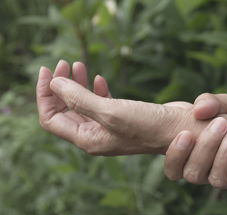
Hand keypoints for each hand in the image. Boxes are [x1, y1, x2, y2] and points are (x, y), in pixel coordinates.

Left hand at [37, 61, 207, 155]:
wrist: (182, 130)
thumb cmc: (149, 126)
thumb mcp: (111, 111)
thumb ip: (80, 98)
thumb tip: (54, 83)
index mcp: (88, 140)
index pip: (52, 118)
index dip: (45, 95)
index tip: (48, 70)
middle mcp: (95, 136)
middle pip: (64, 110)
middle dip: (59, 87)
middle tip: (63, 63)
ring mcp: (108, 128)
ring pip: (81, 105)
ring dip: (76, 84)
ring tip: (78, 64)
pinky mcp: (122, 118)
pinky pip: (99, 103)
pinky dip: (95, 89)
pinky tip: (99, 78)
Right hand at [164, 93, 226, 192]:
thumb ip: (209, 102)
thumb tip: (197, 110)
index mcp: (196, 155)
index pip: (174, 169)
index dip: (175, 157)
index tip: (185, 134)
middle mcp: (210, 171)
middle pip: (194, 175)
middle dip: (205, 149)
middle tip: (219, 123)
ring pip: (217, 180)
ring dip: (225, 154)